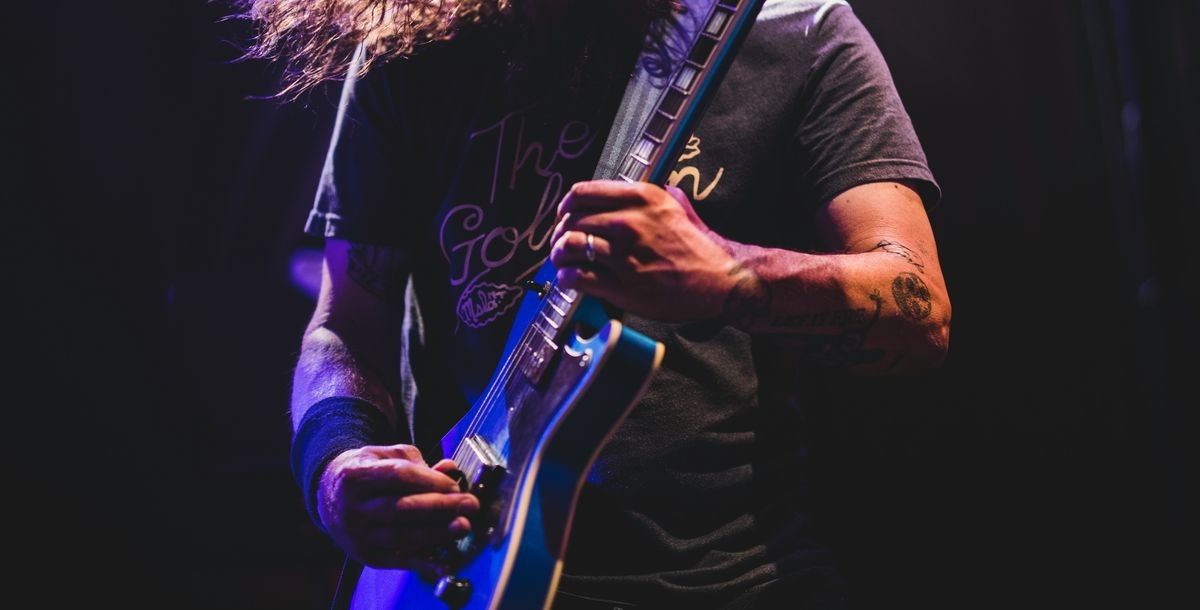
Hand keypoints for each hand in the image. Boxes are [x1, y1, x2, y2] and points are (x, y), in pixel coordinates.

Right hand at [316, 444, 478, 568]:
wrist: (329, 496)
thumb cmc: (365, 472)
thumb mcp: (384, 456)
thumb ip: (417, 462)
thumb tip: (451, 469)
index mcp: (355, 476)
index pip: (399, 477)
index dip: (431, 481)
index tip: (455, 484)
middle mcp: (352, 509)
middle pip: (403, 509)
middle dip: (441, 507)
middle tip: (469, 504)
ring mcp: (357, 536)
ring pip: (403, 536)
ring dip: (438, 533)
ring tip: (462, 525)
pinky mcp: (365, 556)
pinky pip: (400, 558)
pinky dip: (425, 557)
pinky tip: (445, 552)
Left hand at [550, 180, 739, 321]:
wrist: (719, 281)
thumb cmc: (700, 248)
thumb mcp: (679, 206)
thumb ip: (655, 194)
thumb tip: (636, 189)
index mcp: (641, 198)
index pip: (582, 193)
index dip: (566, 205)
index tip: (564, 214)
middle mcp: (629, 223)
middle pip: (571, 221)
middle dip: (560, 232)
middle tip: (561, 242)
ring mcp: (623, 255)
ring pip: (569, 247)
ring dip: (559, 255)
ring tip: (561, 260)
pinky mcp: (621, 285)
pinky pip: (576, 277)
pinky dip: (566, 278)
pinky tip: (570, 279)